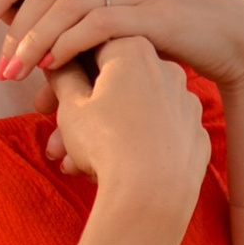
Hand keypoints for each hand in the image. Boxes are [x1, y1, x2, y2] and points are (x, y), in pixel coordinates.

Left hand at [0, 0, 243, 94]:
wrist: (234, 36)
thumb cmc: (168, 31)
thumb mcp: (118, 15)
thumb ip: (74, 25)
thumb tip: (25, 62)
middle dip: (11, 27)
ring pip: (65, 3)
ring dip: (32, 41)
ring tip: (16, 75)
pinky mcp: (156, 9)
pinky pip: (98, 22)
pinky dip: (68, 43)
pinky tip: (52, 66)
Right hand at [46, 38, 209, 241]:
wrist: (152, 195)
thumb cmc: (105, 143)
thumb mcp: (70, 106)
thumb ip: (63, 77)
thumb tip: (59, 63)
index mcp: (134, 51)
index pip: (92, 50)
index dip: (65, 74)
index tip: (48, 99)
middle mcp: (167, 70)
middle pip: (115, 85)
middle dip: (81, 114)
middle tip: (55, 143)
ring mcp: (186, 105)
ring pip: (134, 113)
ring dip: (104, 135)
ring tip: (76, 165)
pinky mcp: (195, 136)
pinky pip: (158, 136)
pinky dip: (136, 147)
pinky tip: (113, 172)